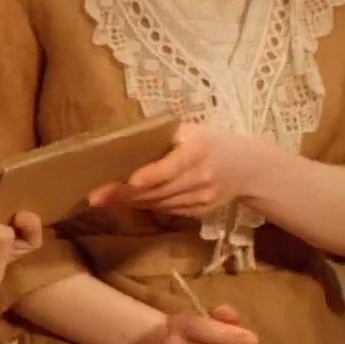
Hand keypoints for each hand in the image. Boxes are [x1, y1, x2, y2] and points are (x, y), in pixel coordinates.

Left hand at [88, 123, 264, 217]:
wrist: (249, 168)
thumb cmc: (212, 142)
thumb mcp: (191, 131)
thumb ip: (163, 137)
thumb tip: (122, 142)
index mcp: (198, 151)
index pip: (171, 168)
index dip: (150, 176)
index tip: (129, 181)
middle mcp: (201, 178)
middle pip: (159, 190)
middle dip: (125, 194)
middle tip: (95, 196)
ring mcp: (202, 198)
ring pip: (159, 203)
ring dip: (130, 202)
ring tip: (103, 199)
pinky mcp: (200, 212)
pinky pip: (167, 210)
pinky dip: (146, 206)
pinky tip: (128, 202)